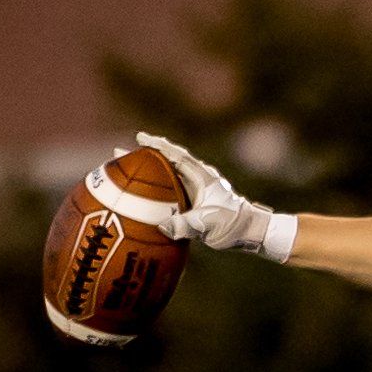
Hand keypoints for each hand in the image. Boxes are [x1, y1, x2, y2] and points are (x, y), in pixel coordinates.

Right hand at [132, 132, 288, 257]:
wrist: (252, 233)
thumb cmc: (234, 225)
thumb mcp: (209, 225)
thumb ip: (187, 225)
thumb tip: (163, 226)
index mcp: (202, 177)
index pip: (176, 156)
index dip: (158, 146)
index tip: (140, 137)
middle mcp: (198, 180)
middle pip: (166, 163)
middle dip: (143, 158)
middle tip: (118, 153)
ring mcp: (195, 191)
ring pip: (166, 177)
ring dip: (147, 174)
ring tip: (124, 171)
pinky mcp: (193, 204)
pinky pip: (169, 193)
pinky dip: (154, 191)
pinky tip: (140, 197)